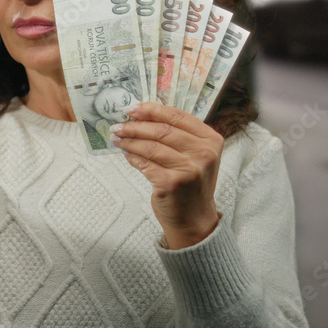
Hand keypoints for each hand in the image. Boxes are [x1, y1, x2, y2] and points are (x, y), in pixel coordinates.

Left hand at [110, 103, 223, 248]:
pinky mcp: (172, 184)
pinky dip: (133, 157)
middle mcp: (204, 153)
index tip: (132, 108)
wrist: (194, 219)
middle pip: (162, 130)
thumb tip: (141, 116)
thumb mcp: (195, 156)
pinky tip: (126, 155)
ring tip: (117, 139)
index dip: (151, 109)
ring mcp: (189, 169)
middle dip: (135, 125)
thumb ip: (177, 135)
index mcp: (211, 140)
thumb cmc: (190, 183)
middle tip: (118, 126)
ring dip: (129, 141)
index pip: (177, 116)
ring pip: (151, 146)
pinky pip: (145, 164)